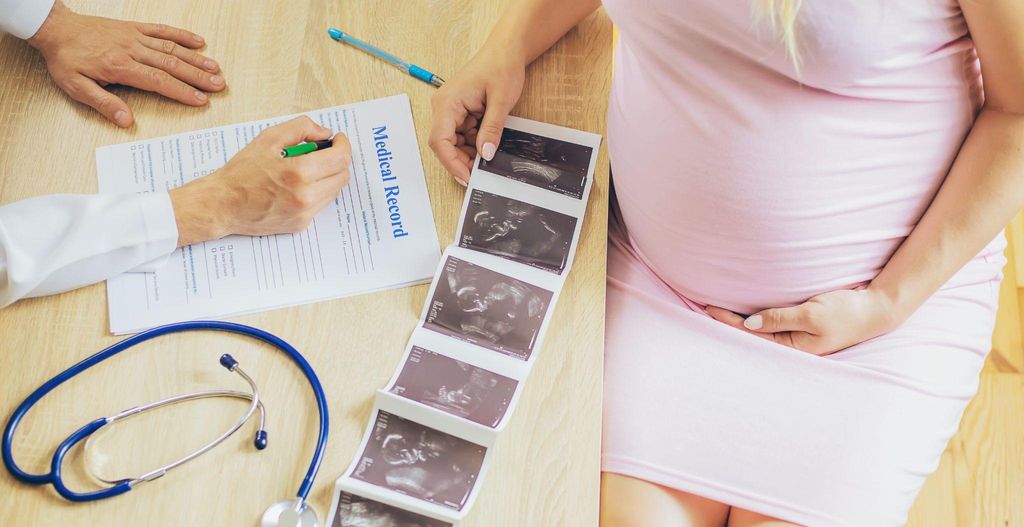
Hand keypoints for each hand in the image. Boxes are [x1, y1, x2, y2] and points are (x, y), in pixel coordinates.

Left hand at [27, 1, 224, 127]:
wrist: (56, 28)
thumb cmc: (66, 59)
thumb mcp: (76, 87)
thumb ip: (103, 103)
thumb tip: (126, 121)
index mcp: (119, 66)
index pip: (158, 80)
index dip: (181, 91)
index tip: (200, 100)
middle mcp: (131, 49)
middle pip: (171, 64)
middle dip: (197, 76)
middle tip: (218, 85)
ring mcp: (134, 36)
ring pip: (170, 48)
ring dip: (195, 59)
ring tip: (215, 68)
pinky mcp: (134, 28)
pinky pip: (161, 30)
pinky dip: (181, 35)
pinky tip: (198, 42)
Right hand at [168, 116, 352, 246]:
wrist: (223, 205)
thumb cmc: (242, 172)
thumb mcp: (268, 138)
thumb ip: (301, 129)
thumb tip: (325, 134)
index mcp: (300, 172)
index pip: (341, 158)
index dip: (343, 145)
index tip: (338, 139)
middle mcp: (307, 196)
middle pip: (342, 175)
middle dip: (337, 160)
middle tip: (323, 151)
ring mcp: (305, 213)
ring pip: (334, 190)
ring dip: (328, 176)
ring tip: (307, 168)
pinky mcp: (301, 224)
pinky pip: (321, 204)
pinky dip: (316, 191)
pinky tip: (297, 185)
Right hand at [429, 46, 525, 183]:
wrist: (506, 50)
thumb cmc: (501, 66)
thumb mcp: (501, 100)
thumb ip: (492, 129)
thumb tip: (485, 154)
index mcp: (447, 103)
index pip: (439, 140)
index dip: (451, 162)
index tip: (466, 177)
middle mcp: (444, 108)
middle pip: (444, 145)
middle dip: (461, 161)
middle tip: (480, 174)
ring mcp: (451, 111)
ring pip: (454, 143)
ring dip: (469, 153)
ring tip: (487, 160)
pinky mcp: (461, 113)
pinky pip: (463, 135)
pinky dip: (474, 144)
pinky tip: (487, 146)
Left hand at [706, 287, 904, 355]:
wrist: (876, 308)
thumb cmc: (846, 312)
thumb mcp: (812, 314)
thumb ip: (780, 318)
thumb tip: (749, 323)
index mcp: (793, 347)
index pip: (751, 334)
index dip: (728, 321)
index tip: (708, 308)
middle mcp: (791, 344)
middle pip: (751, 335)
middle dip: (727, 325)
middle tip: (701, 309)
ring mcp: (796, 336)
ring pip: (759, 329)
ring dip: (738, 321)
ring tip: (714, 312)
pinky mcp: (801, 325)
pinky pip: (771, 322)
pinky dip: (754, 317)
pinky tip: (740, 313)